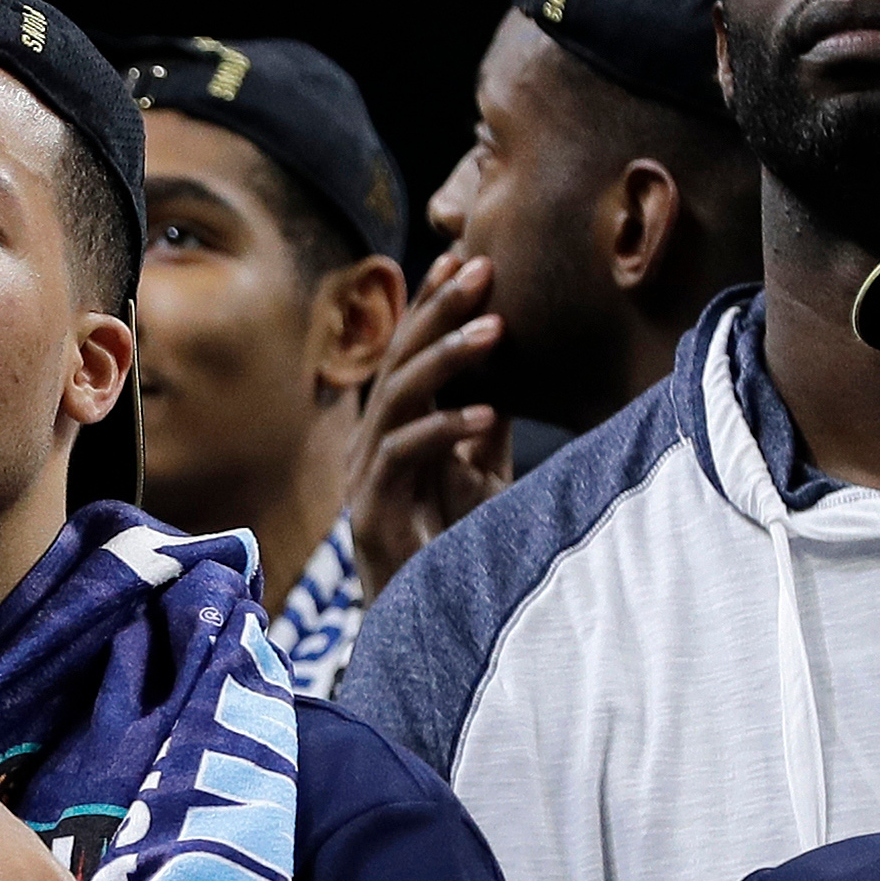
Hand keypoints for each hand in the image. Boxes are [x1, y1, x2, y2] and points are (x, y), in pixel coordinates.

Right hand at [342, 250, 513, 594]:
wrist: (430, 622)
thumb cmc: (453, 549)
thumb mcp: (481, 474)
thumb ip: (486, 424)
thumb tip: (514, 370)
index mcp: (393, 426)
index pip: (409, 349)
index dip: (432, 303)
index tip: (467, 258)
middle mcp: (371, 442)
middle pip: (399, 359)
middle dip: (440, 311)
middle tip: (482, 269)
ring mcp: (365, 476)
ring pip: (398, 397)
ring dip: (448, 359)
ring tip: (495, 331)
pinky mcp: (371, 511)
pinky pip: (402, 455)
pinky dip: (445, 430)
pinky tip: (487, 417)